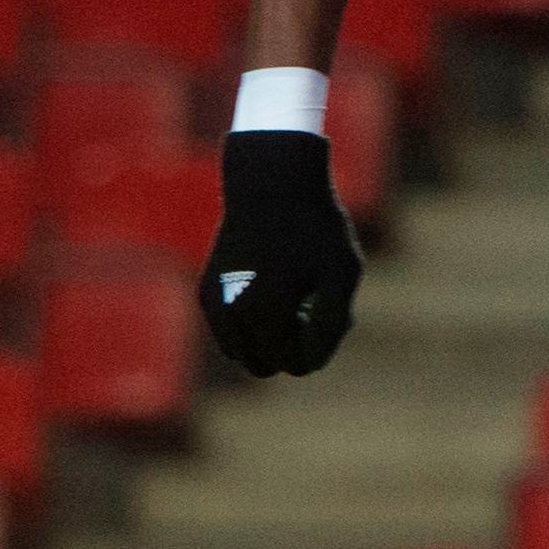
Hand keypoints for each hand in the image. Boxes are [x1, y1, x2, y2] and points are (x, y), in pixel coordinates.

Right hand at [202, 127, 361, 374]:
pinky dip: (251, 324)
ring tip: (292, 299)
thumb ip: (333, 324)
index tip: (329, 309)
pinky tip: (272, 289)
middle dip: (292, 347)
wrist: (270, 182)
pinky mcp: (206, 294)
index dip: (322, 345)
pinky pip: (231, 333)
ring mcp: (214, 306)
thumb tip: (310, 363)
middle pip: (267, 365)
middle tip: (311, 305)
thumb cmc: (314, 226)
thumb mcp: (342, 273)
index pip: (299, 365)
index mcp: (266, 314)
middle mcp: (231, 315)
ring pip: (244, 354)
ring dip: (269, 340)